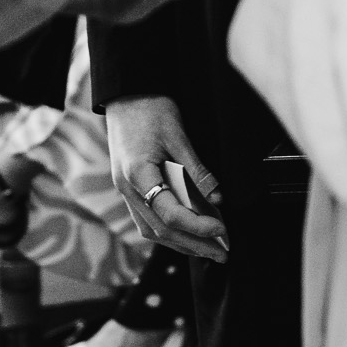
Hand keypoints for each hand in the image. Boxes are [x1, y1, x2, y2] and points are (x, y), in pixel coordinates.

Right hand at [106, 94, 228, 262]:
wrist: (126, 93)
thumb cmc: (151, 108)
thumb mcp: (178, 135)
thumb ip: (196, 171)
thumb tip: (218, 200)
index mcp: (137, 174)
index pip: (169, 213)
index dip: (197, 226)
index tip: (222, 229)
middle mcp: (126, 188)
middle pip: (160, 230)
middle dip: (194, 245)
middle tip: (223, 253)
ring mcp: (124, 190)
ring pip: (151, 230)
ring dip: (181, 243)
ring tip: (209, 249)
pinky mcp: (128, 188)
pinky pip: (147, 219)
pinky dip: (169, 230)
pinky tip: (188, 233)